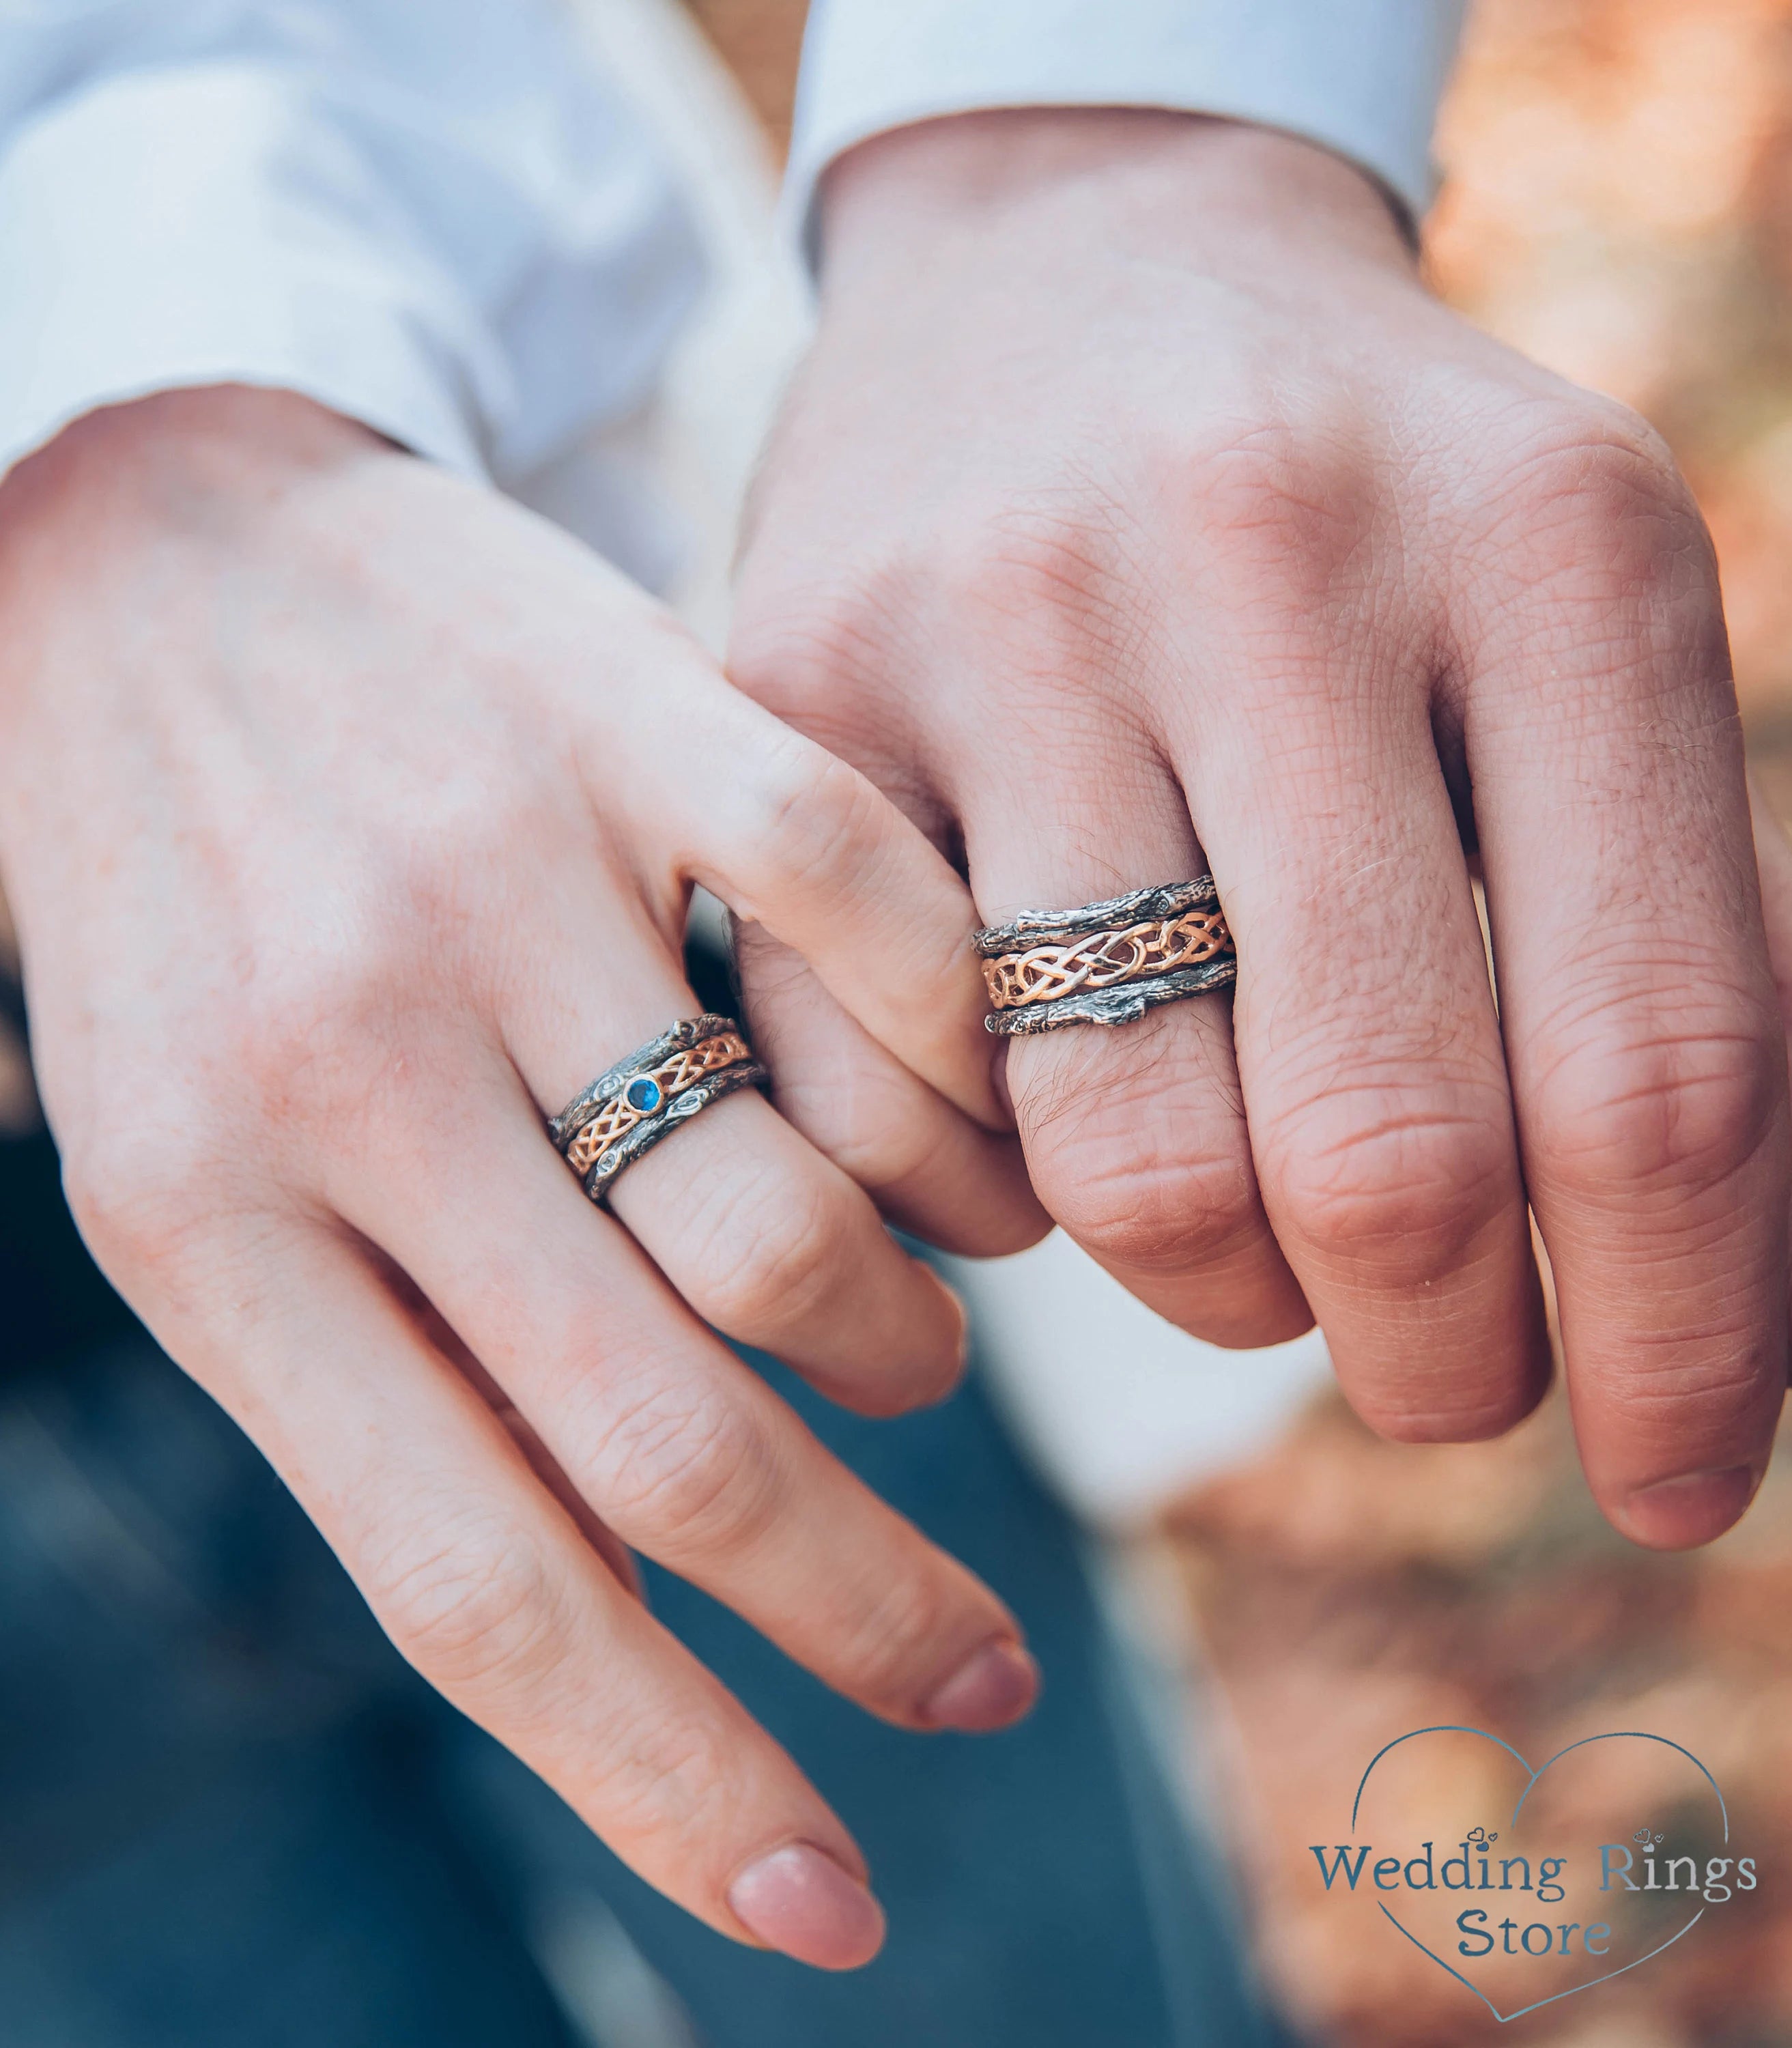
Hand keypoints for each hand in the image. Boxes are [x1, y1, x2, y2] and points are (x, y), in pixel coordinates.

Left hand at [0, 387, 1044, 1968]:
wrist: (128, 551)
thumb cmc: (181, 903)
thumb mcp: (207, 1161)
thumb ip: (399, 1363)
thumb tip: (647, 1583)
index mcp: (204, 1224)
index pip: (480, 1582)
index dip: (676, 1779)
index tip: (829, 1907)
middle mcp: (352, 1072)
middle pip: (679, 1440)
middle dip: (865, 1613)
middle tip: (974, 1678)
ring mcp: (508, 883)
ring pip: (799, 1222)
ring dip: (902, 1340)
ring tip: (905, 1340)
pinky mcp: (639, 717)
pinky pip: (886, 957)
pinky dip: (961, 1085)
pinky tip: (963, 1133)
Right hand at [730, 111, 1789, 1550]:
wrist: (1066, 266)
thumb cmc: (1360, 517)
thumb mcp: (1563, 646)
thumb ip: (1644, 942)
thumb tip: (1685, 1315)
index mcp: (1548, 555)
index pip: (1657, 1062)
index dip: (1682, 1338)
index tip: (1669, 1481)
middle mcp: (1262, 560)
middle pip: (1378, 1147)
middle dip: (1432, 1357)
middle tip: (1441, 1385)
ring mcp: (998, 622)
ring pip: (1120, 1154)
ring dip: (1212, 1293)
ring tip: (1243, 1252)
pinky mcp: (787, 693)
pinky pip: (887, 1095)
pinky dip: (988, 1197)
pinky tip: (1045, 1137)